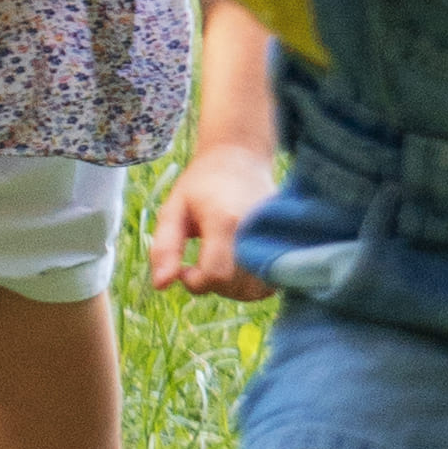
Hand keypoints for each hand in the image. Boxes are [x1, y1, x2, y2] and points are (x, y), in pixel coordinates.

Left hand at [151, 133, 281, 301]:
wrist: (241, 158)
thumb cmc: (201, 184)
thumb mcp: (172, 209)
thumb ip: (164, 248)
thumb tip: (161, 286)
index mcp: (225, 221)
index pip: (215, 274)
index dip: (195, 282)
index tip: (185, 269)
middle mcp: (255, 232)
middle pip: (235, 285)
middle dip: (212, 285)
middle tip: (201, 261)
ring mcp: (274, 239)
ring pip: (254, 290)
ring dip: (231, 288)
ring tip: (219, 264)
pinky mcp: (285, 245)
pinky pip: (269, 284)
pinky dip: (251, 285)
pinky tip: (237, 268)